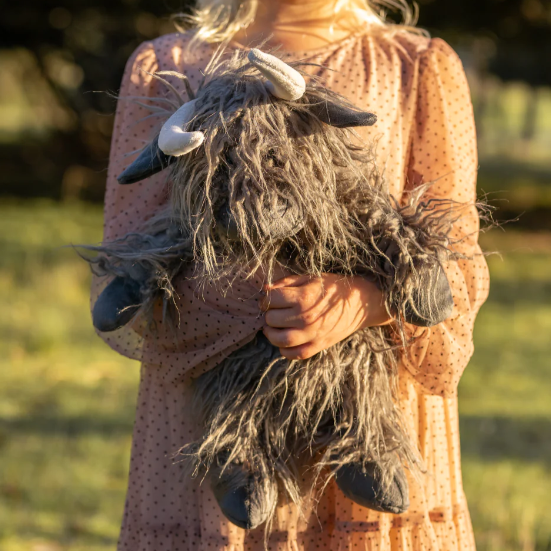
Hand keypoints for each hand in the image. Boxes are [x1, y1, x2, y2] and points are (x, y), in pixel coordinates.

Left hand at [259, 273, 391, 359]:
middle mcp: (305, 317)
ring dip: (270, 333)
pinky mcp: (318, 346)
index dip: (265, 298)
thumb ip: (286, 282)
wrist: (360, 303)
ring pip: (279, 340)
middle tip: (272, 310)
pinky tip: (285, 340)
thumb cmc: (334, 287)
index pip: (270, 300)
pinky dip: (284, 350)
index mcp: (303, 297)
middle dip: (268, 314)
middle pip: (271, 319)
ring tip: (273, 326)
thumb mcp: (310, 278)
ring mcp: (312, 334)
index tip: (268, 298)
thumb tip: (265, 289)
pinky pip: (293, 354)